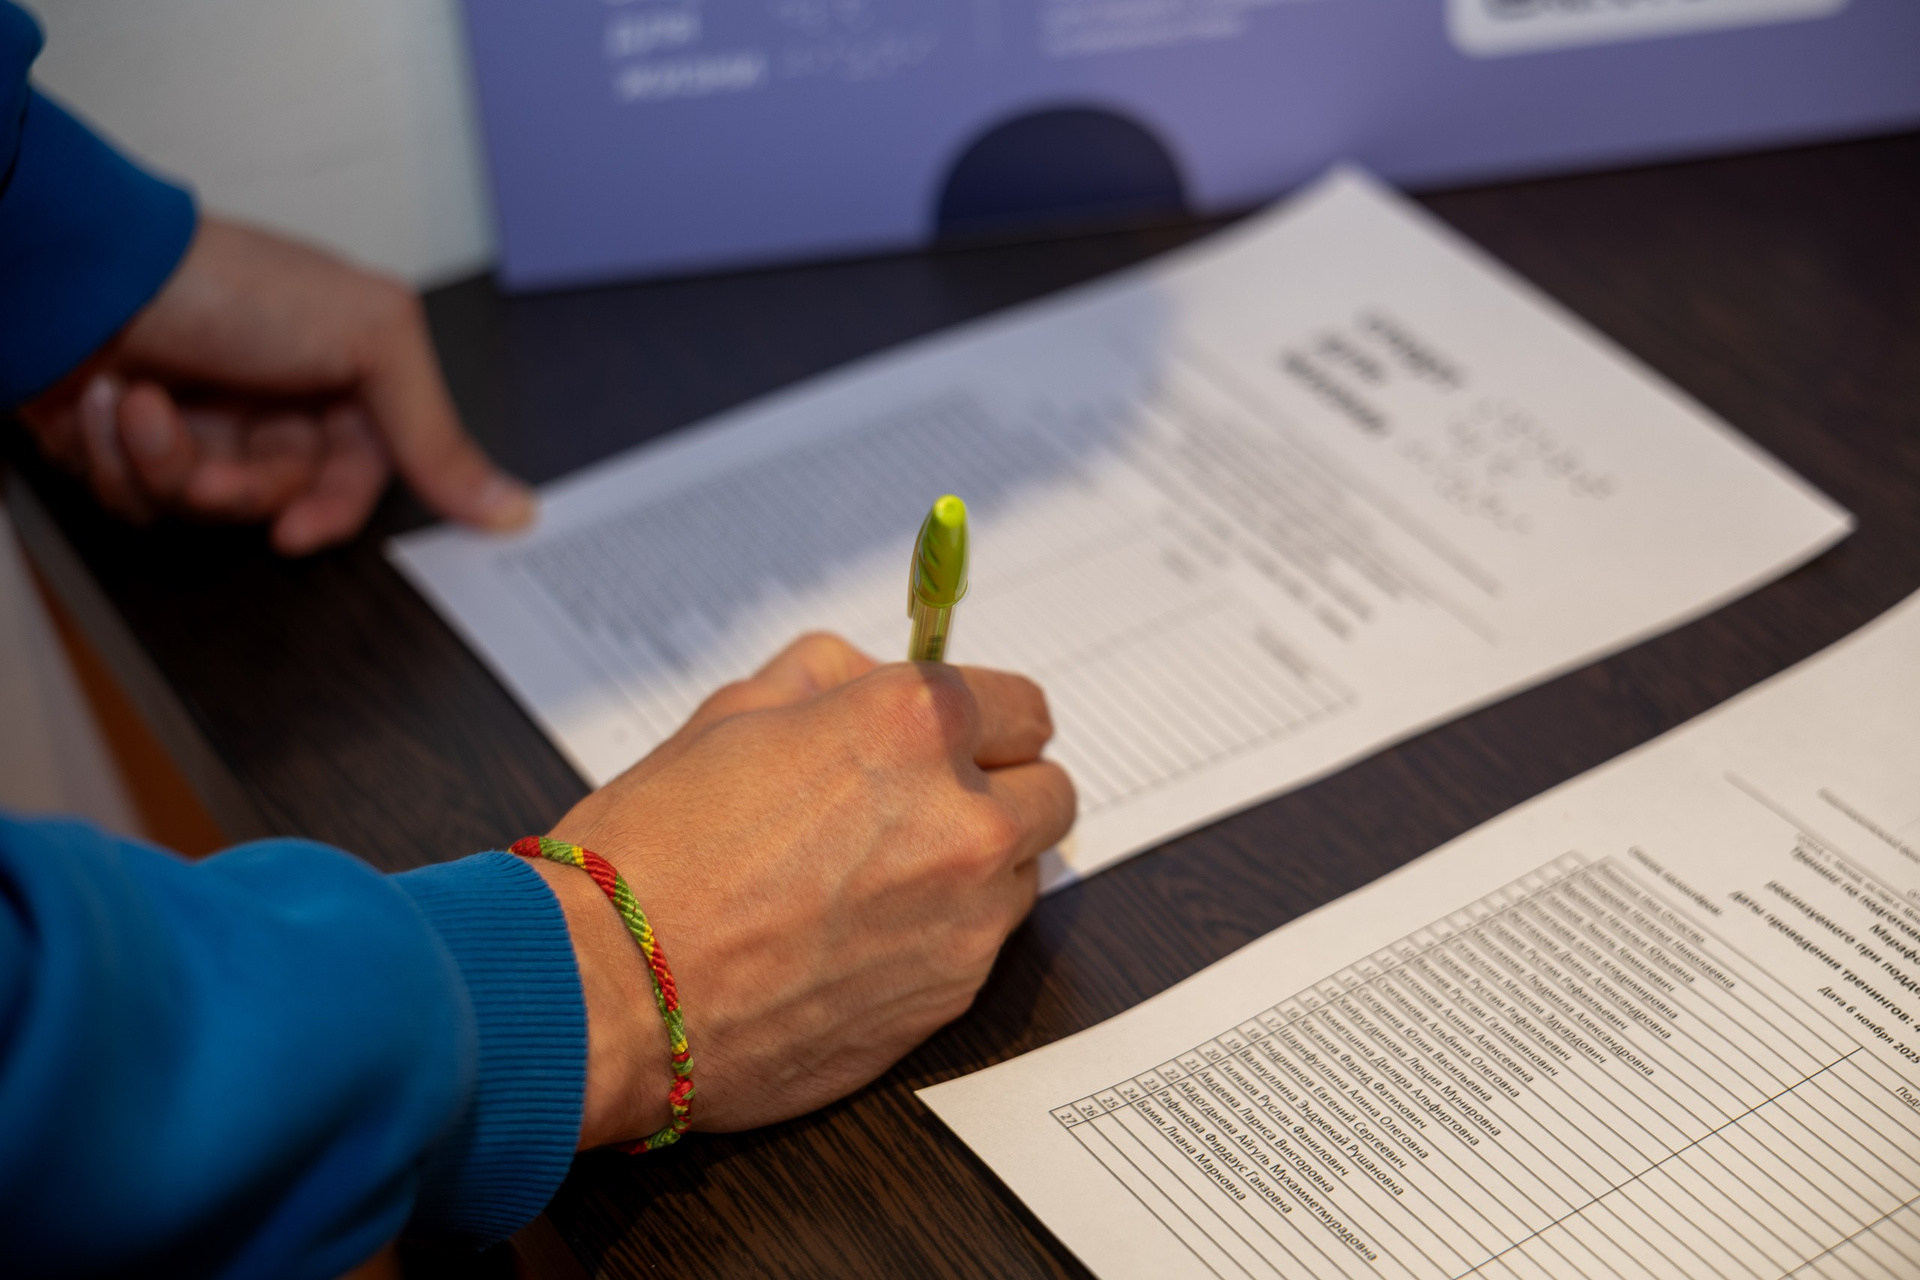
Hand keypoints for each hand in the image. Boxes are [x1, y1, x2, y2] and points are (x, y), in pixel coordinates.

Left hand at [19, 216, 532, 554]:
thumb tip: (513, 508)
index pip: (360, 474)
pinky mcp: (127, 440)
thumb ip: (439, 436)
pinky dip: (116, 456)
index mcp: (341, 369)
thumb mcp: (373, 342)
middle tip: (210, 462)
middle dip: (236, 485)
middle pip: (280, 498)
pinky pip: (135, 498)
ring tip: (141, 403)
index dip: (331, 509)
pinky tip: (109, 402)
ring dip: (167, 464)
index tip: (300, 528)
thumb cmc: (223, 281)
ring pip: (203, 508)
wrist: (79, 275)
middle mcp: (272, 397)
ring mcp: (197, 417)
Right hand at [529, 633, 1076, 1148]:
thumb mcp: (733, 711)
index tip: (963, 733)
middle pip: (1049, 793)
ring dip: (976, 867)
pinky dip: (942, 935)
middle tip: (927, 802)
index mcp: (915, 726)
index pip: (1023, 708)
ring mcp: (966, 919)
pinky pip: (980, 947)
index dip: (984, 718)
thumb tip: (873, 673)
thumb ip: (831, 676)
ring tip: (878, 875)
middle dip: (999, 789)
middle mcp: (963, 821)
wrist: (613, 990)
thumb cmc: (655, 851)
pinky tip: (858, 936)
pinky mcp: (951, 997)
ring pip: (1021, 876)